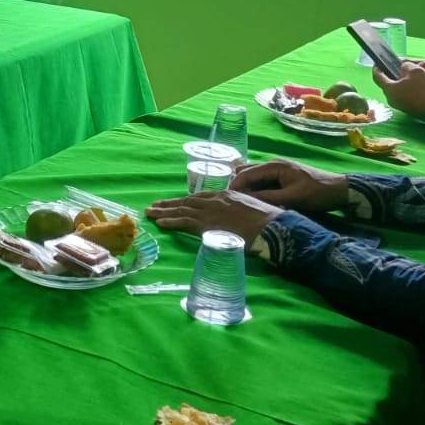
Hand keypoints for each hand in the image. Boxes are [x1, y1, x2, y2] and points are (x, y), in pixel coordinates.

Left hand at [145, 190, 282, 248]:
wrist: (274, 228)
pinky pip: (184, 222)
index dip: (187, 200)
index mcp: (228, 195)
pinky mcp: (208, 224)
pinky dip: (171, 222)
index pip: (202, 197)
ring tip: (151, 213)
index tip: (176, 202)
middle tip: (155, 206)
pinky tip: (160, 223)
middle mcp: (217, 200)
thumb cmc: (271, 223)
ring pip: (182, 210)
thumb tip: (240, 220)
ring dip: (165, 212)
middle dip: (170, 204)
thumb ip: (243, 213)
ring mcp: (211, 211)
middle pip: (188, 201)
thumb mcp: (256, 211)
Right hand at [228, 159, 347, 212]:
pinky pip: (261, 181)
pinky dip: (254, 189)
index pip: (245, 174)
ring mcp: (277, 170)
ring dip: (245, 188)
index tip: (226, 201)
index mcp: (274, 166)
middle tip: (230, 203)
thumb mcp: (293, 198)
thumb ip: (269, 198)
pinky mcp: (281, 177)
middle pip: (245, 172)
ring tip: (238, 203)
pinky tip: (252, 201)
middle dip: (236, 186)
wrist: (339, 190)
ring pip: (253, 177)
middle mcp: (272, 164)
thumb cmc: (317, 193)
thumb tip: (246, 201)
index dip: (234, 186)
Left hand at [374, 62, 424, 117]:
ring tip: (407, 75)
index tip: (378, 61)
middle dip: (389, 74)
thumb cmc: (424, 89)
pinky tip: (413, 85)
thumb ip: (405, 66)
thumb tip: (402, 68)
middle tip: (396, 67)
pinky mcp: (407, 109)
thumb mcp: (415, 71)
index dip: (376, 67)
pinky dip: (404, 89)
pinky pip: (401, 96)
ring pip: (394, 90)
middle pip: (386, 84)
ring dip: (398, 82)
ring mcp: (398, 105)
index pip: (376, 76)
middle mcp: (390, 99)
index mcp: (389, 89)